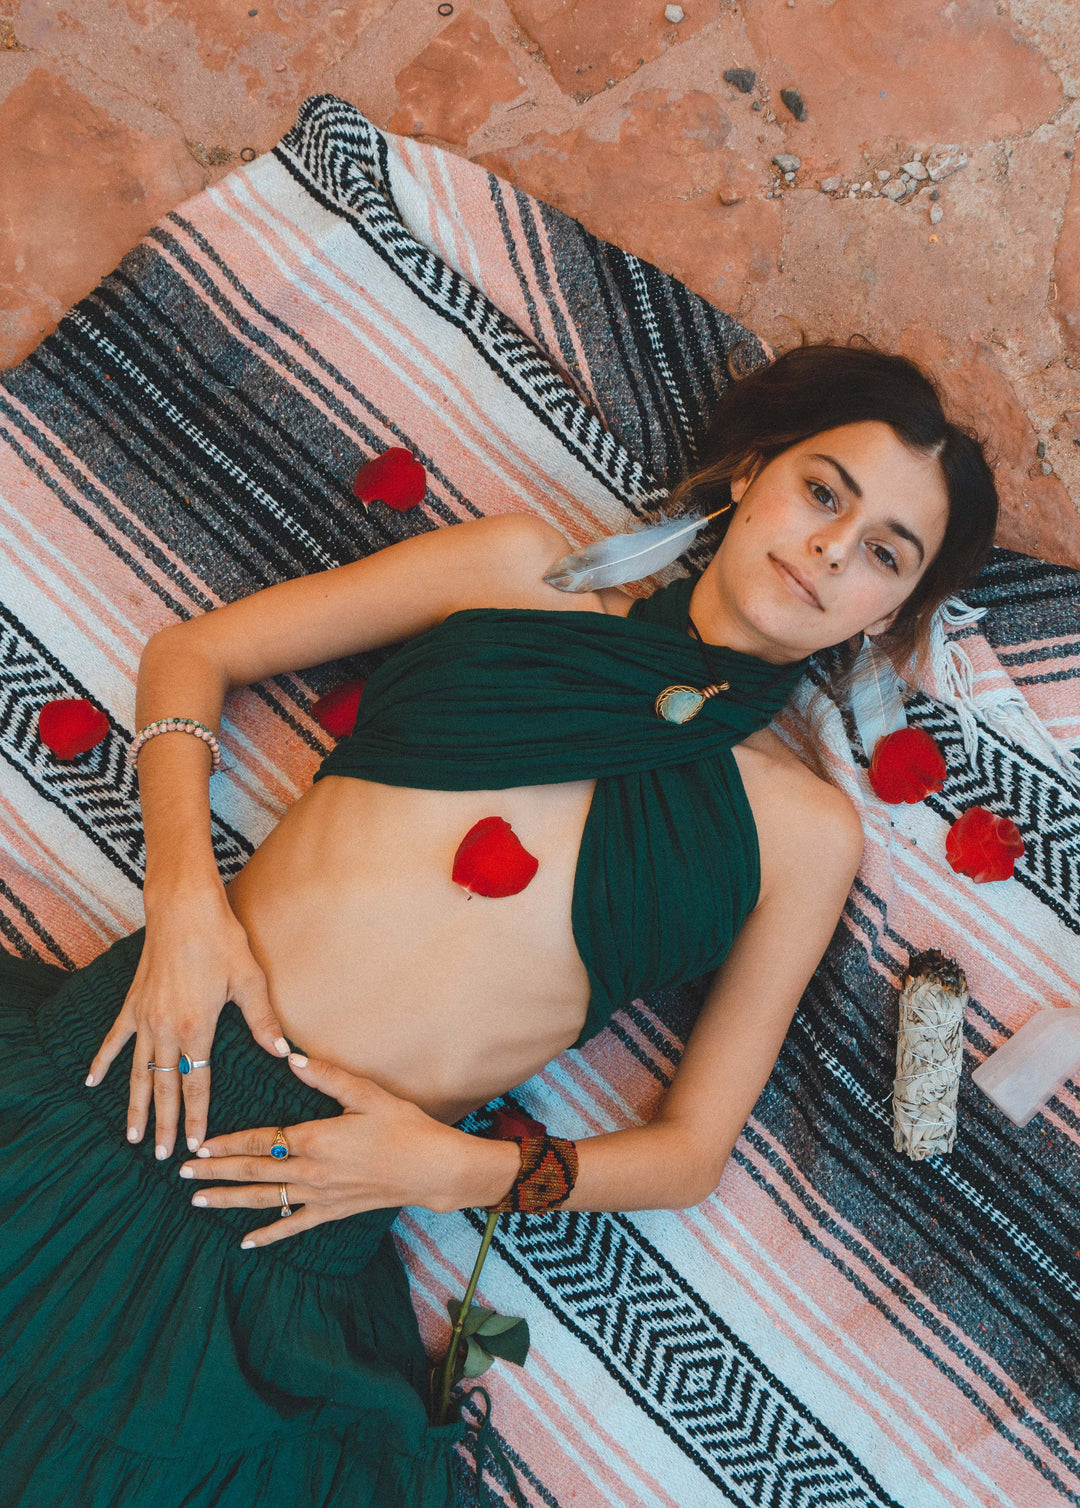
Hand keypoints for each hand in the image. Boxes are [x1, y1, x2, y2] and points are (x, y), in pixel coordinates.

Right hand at [86, 887, 289, 1157]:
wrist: (183, 907)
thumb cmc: (222, 939)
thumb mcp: (250, 979)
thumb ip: (263, 1021)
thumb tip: (283, 1052)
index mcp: (197, 1028)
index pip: (196, 1084)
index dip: (196, 1115)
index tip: (194, 1144)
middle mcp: (166, 1029)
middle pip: (163, 1087)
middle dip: (164, 1123)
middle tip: (161, 1155)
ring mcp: (145, 1017)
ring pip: (137, 1072)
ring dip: (134, 1105)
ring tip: (132, 1135)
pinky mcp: (133, 1003)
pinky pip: (114, 1039)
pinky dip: (103, 1061)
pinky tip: (92, 1082)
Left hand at [178, 1053, 479, 1247]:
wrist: (432, 1169)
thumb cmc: (403, 1126)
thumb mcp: (367, 1093)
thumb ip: (326, 1076)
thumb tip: (291, 1057)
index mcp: (316, 1138)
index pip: (261, 1140)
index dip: (228, 1143)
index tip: (200, 1144)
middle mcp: (311, 1171)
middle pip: (253, 1171)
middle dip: (215, 1172)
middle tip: (182, 1173)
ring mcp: (320, 1195)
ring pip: (264, 1199)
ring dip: (229, 1200)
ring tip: (198, 1201)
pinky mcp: (332, 1211)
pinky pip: (293, 1225)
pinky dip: (268, 1234)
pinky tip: (246, 1242)